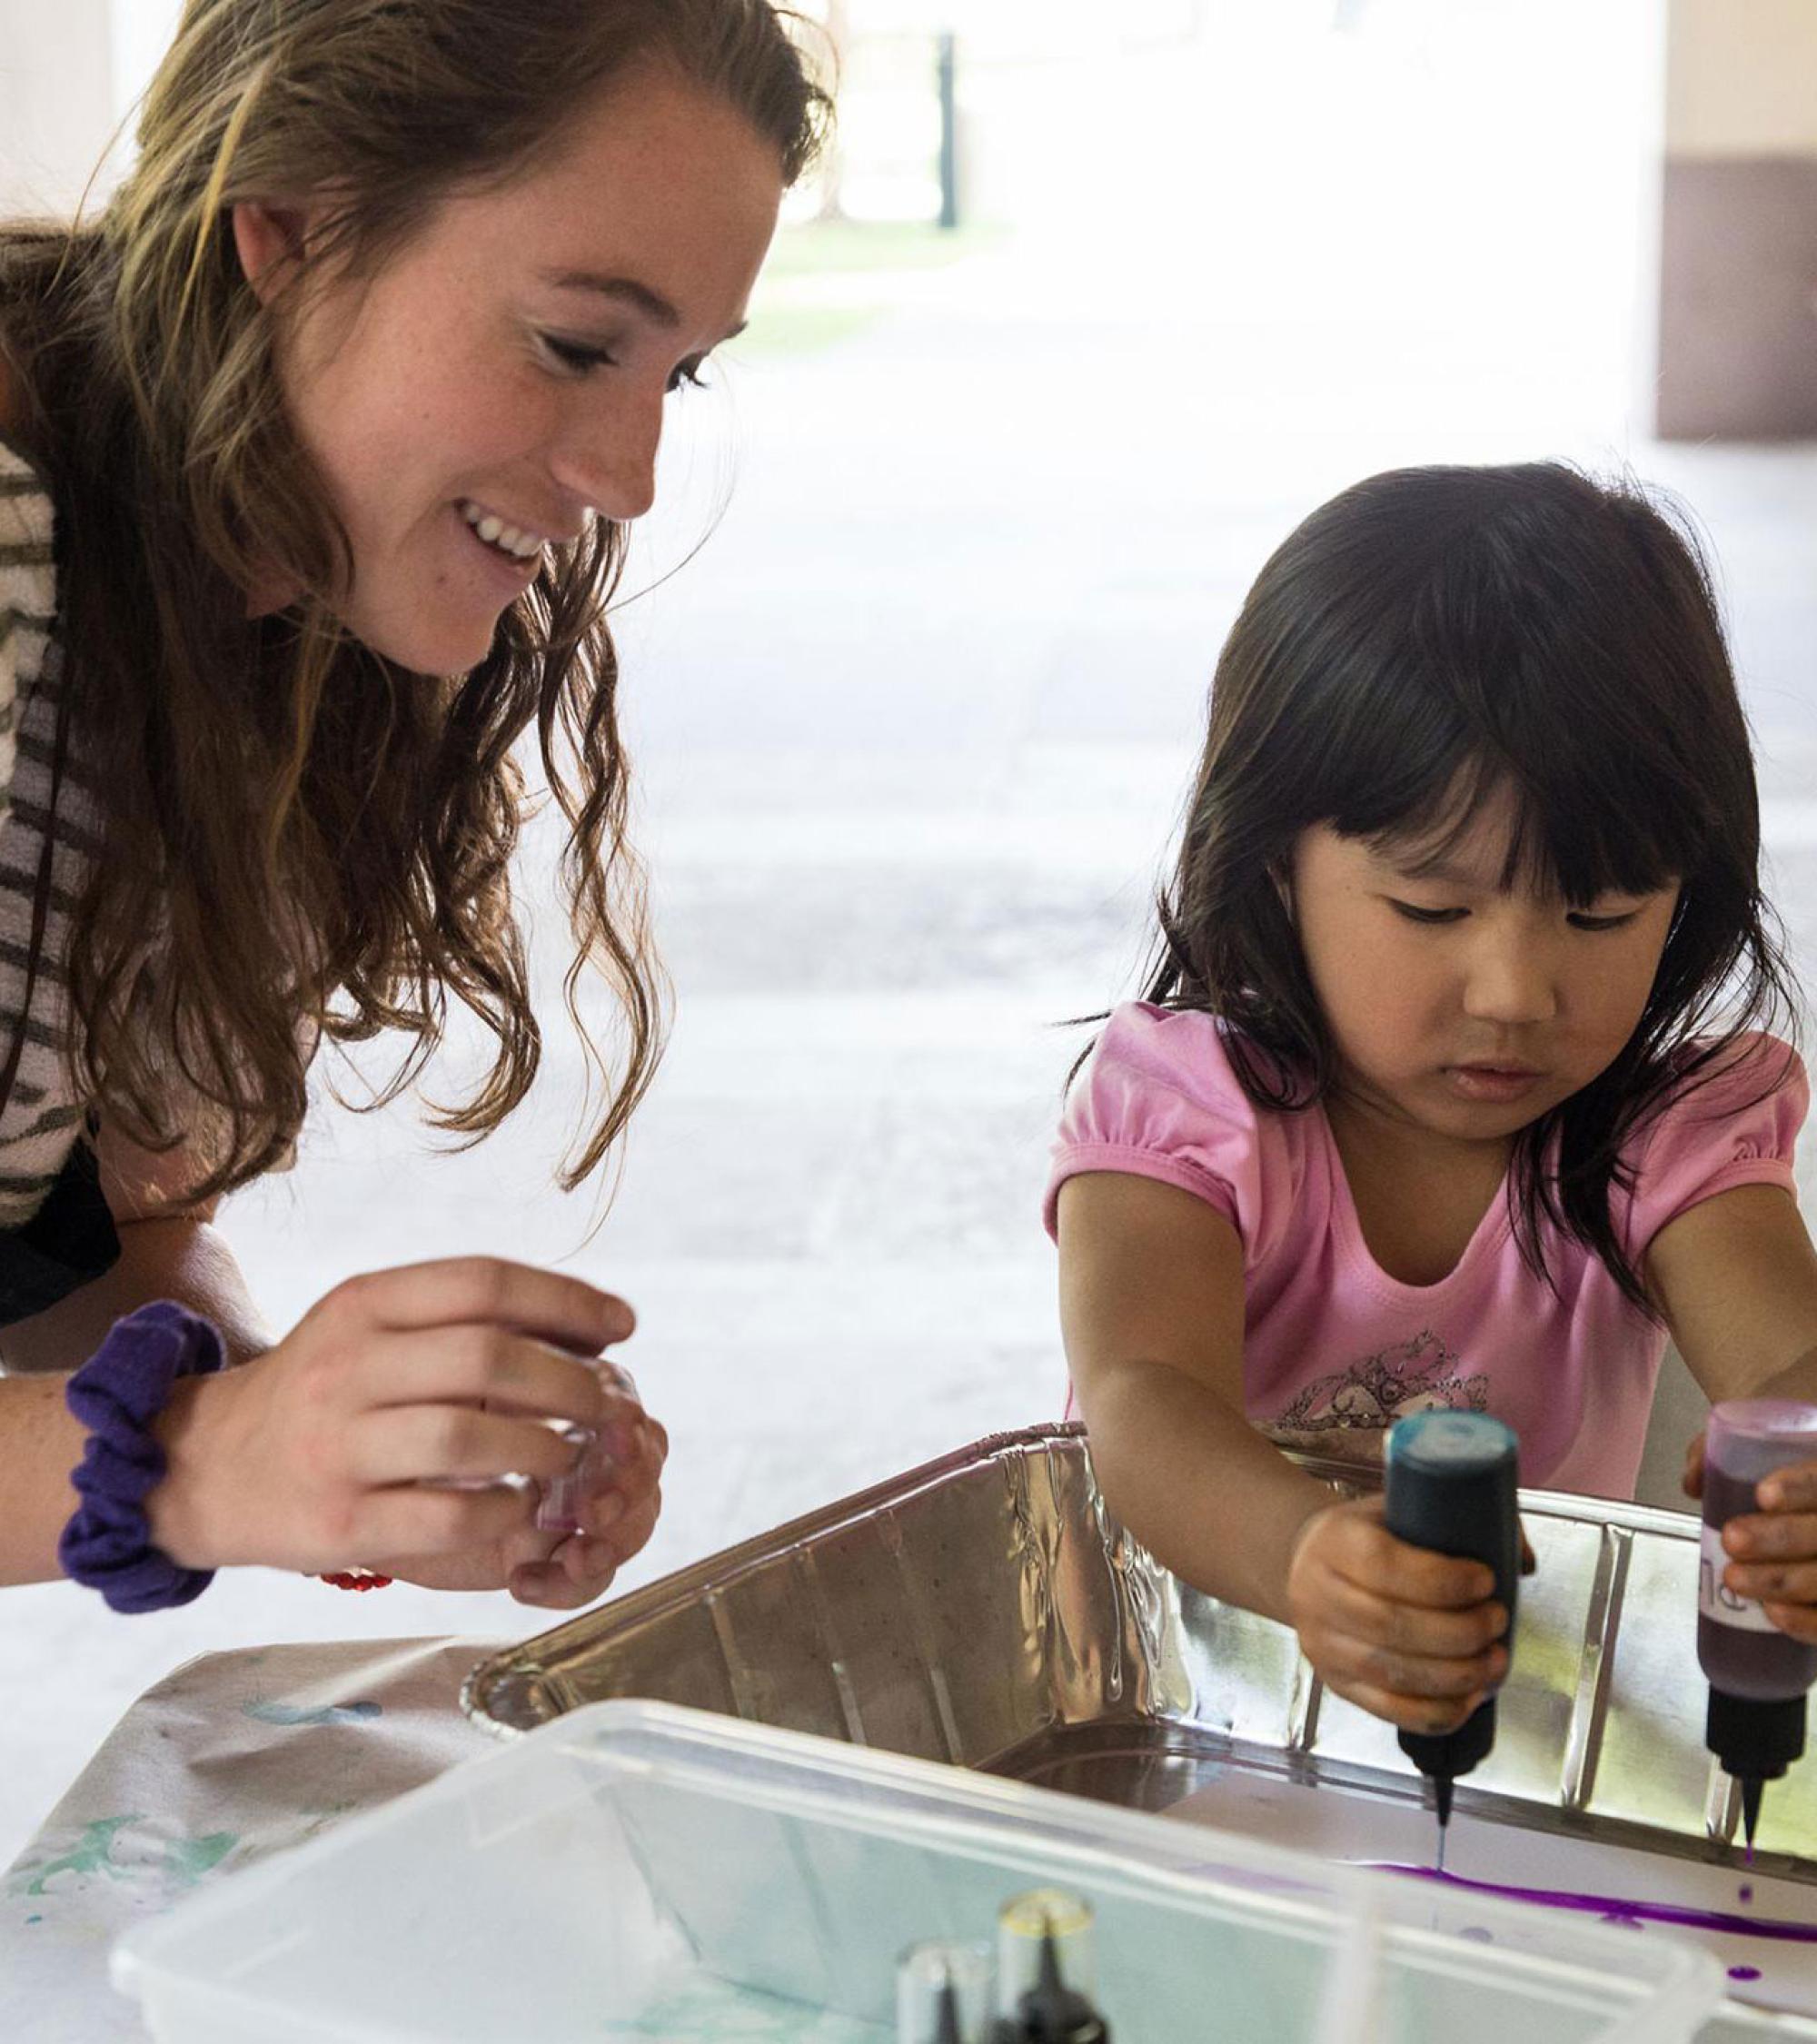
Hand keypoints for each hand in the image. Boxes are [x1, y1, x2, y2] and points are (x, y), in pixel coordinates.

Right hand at [149, 1257, 643, 1594]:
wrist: (204, 1467)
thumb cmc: (321, 1390)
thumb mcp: (369, 1325)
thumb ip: (459, 1316)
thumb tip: (590, 1323)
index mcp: (363, 1303)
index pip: (483, 1282)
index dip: (568, 1301)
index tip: (622, 1326)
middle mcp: (346, 1367)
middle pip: (487, 1358)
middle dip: (569, 1381)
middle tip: (606, 1403)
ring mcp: (338, 1448)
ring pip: (470, 1440)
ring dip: (544, 1449)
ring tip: (569, 1457)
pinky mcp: (337, 1524)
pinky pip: (444, 1518)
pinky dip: (501, 1513)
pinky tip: (520, 1508)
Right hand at [1284, 1497, 1510, 1734]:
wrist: (1307, 1564)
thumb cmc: (1367, 1536)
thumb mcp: (1399, 1509)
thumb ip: (1459, 1520)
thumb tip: (1520, 1561)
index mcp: (1334, 1542)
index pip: (1384, 1566)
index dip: (1443, 1580)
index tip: (1486, 1581)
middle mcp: (1318, 1595)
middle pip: (1392, 1626)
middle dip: (1460, 1631)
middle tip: (1498, 1621)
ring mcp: (1324, 1647)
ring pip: (1395, 1674)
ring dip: (1458, 1675)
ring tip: (1495, 1661)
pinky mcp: (1338, 1685)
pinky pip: (1393, 1711)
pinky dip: (1440, 1711)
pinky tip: (1471, 1695)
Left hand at [1692, 1439, 1816, 1645]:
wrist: (1796, 1519)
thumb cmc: (1775, 1485)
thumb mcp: (1749, 1453)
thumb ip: (1718, 1454)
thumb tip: (1695, 1481)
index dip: (1800, 1487)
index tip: (1764, 1495)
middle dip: (1779, 1537)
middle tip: (1732, 1540)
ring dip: (1782, 1580)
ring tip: (1735, 1578)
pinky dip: (1807, 1621)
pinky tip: (1775, 1613)